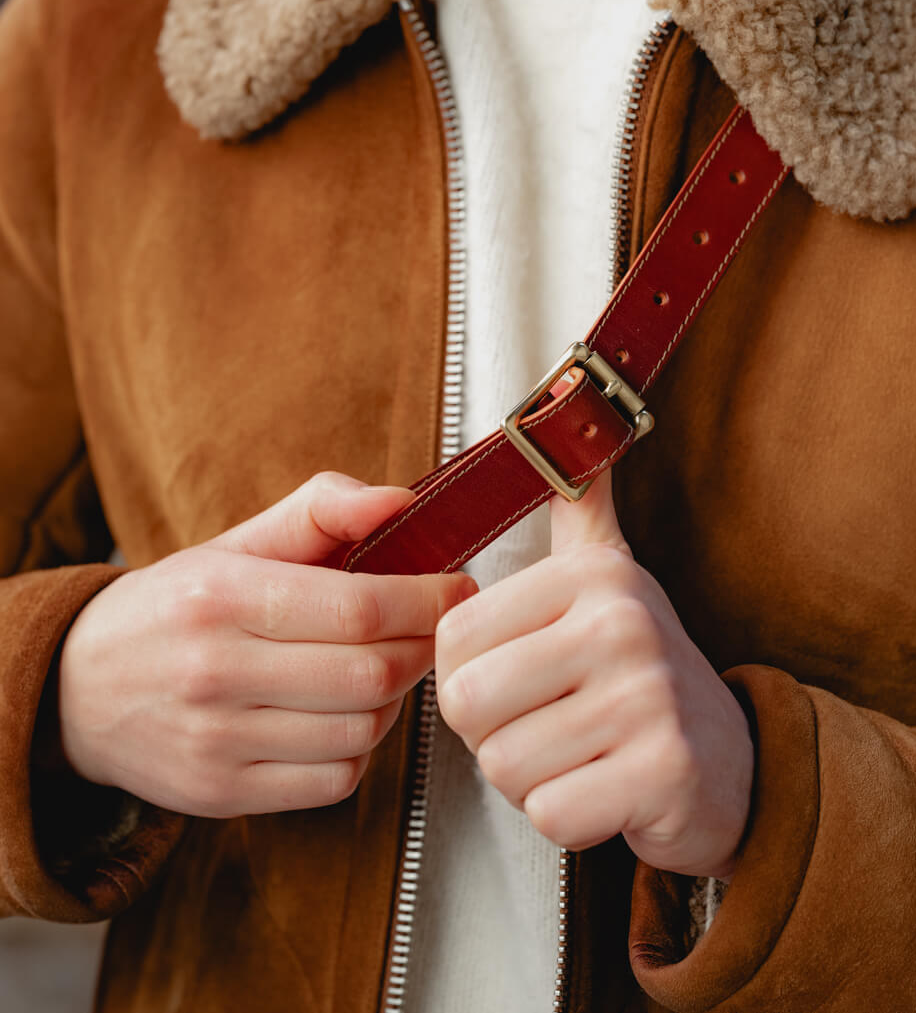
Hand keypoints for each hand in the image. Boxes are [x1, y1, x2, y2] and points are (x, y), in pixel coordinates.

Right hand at [58, 473, 474, 817]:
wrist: (76, 690)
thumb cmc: (176, 607)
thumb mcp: (236, 543)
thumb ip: (322, 511)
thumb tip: (400, 501)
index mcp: (222, 596)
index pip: (359, 607)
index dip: (427, 600)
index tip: (458, 587)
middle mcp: (215, 672)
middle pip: (371, 673)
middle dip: (420, 646)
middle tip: (429, 626)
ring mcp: (216, 742)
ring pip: (361, 730)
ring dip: (394, 698)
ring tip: (381, 665)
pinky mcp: (221, 794)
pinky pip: (334, 779)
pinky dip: (360, 747)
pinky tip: (344, 713)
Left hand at [435, 474, 752, 877]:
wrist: (732, 766)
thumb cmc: (641, 673)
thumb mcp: (611, 577)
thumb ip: (577, 506)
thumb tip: (563, 394)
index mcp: (592, 575)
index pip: (453, 639)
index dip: (468, 676)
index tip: (523, 677)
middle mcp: (623, 622)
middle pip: (469, 703)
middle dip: (494, 734)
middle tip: (550, 724)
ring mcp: (649, 697)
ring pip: (505, 765)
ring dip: (533, 778)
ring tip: (583, 752)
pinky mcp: (665, 773)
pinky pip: (551, 814)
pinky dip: (569, 816)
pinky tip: (607, 789)